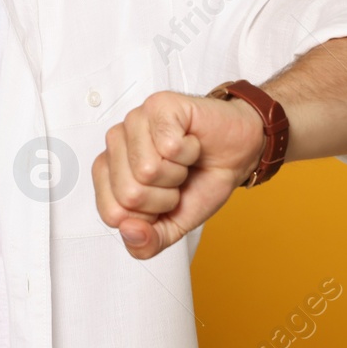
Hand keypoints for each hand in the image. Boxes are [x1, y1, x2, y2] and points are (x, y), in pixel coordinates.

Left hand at [91, 90, 265, 259]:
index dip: (148, 216)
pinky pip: (169, 147)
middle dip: (164, 197)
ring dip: (178, 174)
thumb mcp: (173, 223)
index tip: (163, 200)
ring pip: (146, 170)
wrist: (237, 152)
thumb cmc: (201, 178)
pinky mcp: (158, 105)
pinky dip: (190, 152)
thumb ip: (148, 242)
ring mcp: (134, 121)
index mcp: (109, 171)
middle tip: (177, 179)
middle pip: (129, 194)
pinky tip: (191, 142)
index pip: (112, 213)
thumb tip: (129, 232)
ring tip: (183, 160)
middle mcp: (115, 143)